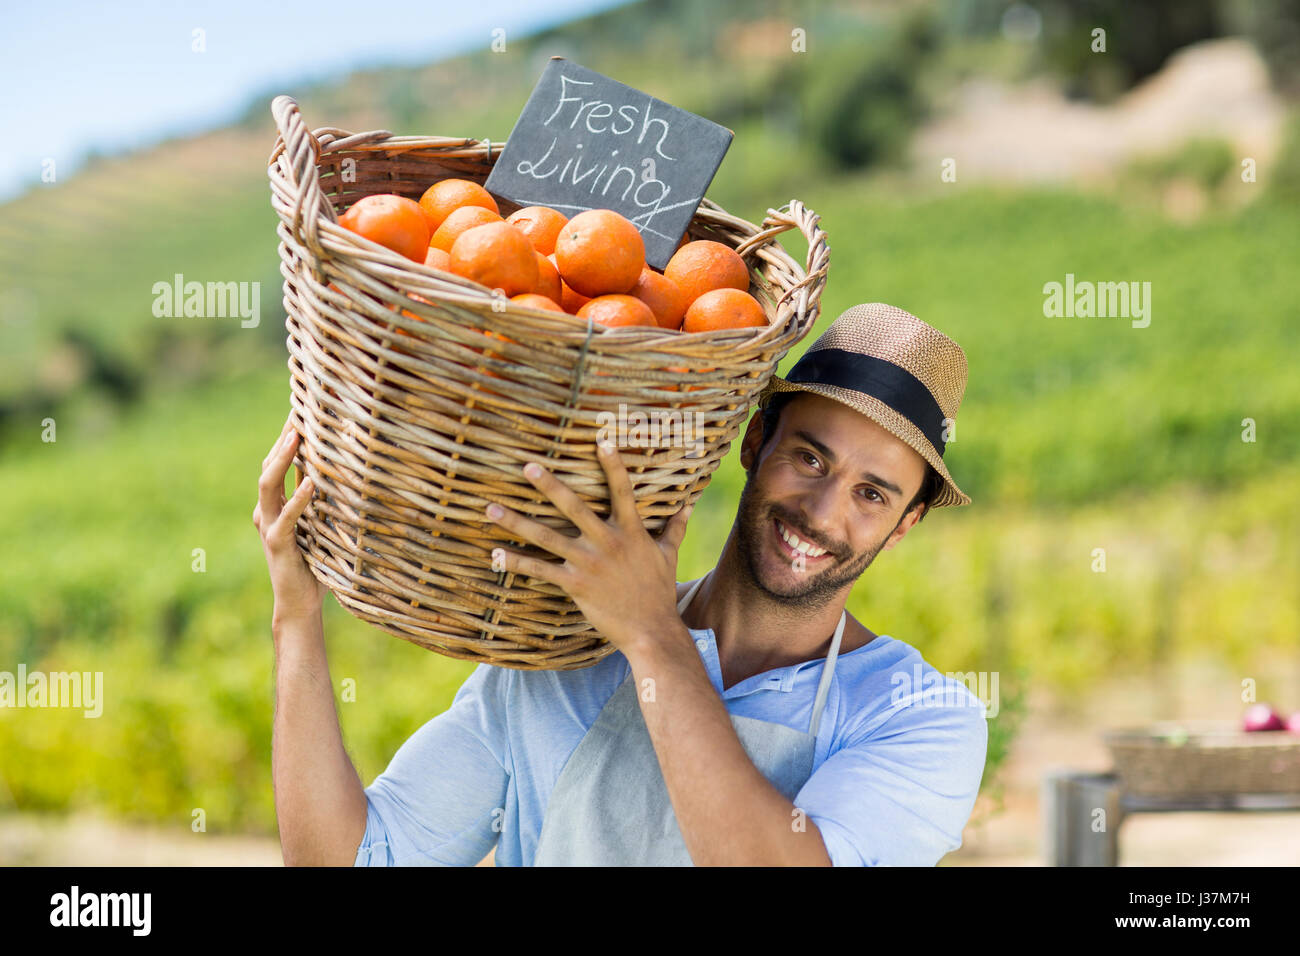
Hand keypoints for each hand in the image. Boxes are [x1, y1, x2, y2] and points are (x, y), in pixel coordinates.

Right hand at [253, 413, 326, 623]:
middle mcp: (266, 511)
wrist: (300, 603)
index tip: (301, 410)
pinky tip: (312, 482)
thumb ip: (323, 503)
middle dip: (283, 438)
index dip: (286, 438)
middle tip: (298, 410)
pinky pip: (288, 516)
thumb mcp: (320, 526)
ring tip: (299, 435)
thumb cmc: (315, 565)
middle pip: (268, 466)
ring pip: (268, 484)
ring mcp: (269, 526)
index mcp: (275, 505)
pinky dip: (299, 498)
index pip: (276, 464)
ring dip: (283, 458)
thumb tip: (344, 476)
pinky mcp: (278, 544)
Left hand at [485, 440, 692, 654]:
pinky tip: (495, 554)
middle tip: (527, 466)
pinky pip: (540, 570)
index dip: (613, 466)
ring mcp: (589, 563)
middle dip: (549, 486)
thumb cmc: (659, 592)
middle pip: (574, 508)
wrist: (652, 630)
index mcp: (631, 532)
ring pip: (547, 537)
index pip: (623, 492)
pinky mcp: (575, 585)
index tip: (601, 440)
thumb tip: (689, 504)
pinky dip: (517, 562)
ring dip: (517, 523)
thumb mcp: (668, 555)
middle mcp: (607, 542)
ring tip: (491, 509)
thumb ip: (674, 528)